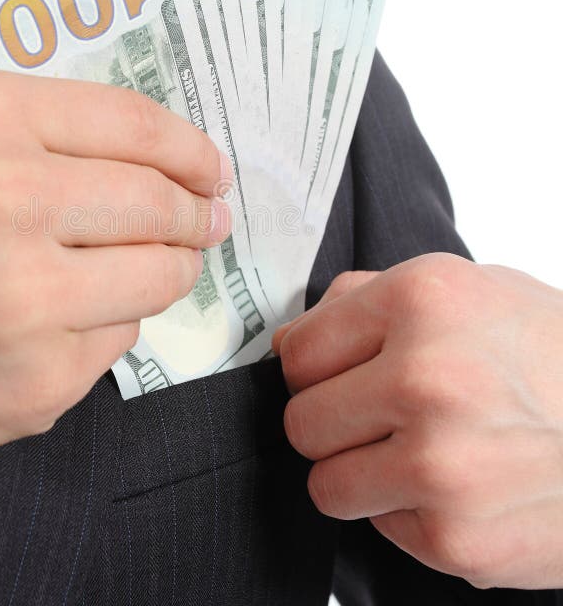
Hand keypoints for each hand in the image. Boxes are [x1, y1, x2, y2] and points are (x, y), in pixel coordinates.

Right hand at [0, 70, 231, 542]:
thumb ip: (48, 136)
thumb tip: (165, 162)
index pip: (133, 122)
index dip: (190, 149)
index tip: (212, 170)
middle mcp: (4, 198)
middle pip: (160, 201)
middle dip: (195, 216)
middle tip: (204, 222)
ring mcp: (26, 297)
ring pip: (160, 275)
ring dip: (167, 271)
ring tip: (145, 269)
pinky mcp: (42, 379)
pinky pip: (122, 339)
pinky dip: (110, 325)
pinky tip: (63, 323)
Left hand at [272, 253, 562, 588]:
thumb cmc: (549, 354)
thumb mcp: (466, 289)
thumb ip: (367, 298)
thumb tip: (289, 338)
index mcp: (420, 299)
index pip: (297, 351)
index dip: (314, 368)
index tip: (339, 375)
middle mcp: (426, 376)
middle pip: (300, 421)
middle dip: (333, 422)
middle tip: (381, 418)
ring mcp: (441, 463)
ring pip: (325, 483)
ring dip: (362, 474)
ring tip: (420, 453)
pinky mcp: (456, 537)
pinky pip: (378, 527)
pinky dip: (408, 512)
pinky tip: (461, 487)